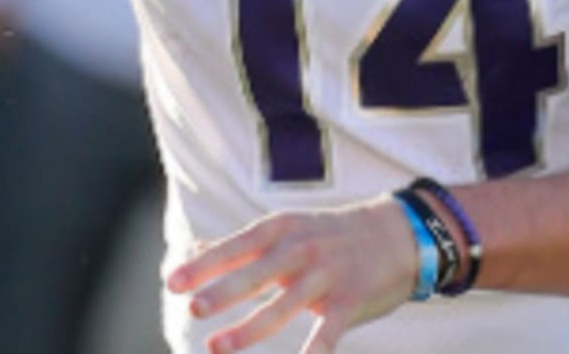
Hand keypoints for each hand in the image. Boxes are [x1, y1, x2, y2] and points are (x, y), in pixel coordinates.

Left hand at [167, 196, 418, 352]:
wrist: (396, 234)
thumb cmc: (329, 234)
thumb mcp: (286, 228)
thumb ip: (239, 245)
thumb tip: (193, 251)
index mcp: (282, 230)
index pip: (237, 246)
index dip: (205, 264)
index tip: (172, 281)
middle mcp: (301, 249)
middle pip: (257, 272)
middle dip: (224, 290)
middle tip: (192, 308)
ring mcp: (326, 276)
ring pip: (283, 305)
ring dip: (250, 328)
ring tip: (215, 347)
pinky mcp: (349, 301)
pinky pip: (326, 332)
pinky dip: (312, 353)